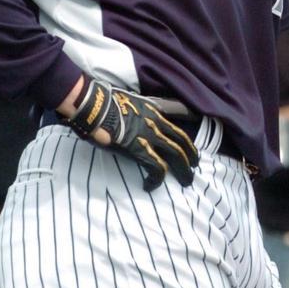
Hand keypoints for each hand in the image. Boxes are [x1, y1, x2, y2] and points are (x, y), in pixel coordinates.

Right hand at [66, 79, 198, 191]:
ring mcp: (149, 136)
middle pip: (181, 141)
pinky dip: (156, 179)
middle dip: (190, 156)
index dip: (187, 132)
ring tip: (186, 181)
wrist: (94, 106)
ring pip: (176, 155)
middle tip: (194, 167)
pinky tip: (149, 186)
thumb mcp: (126, 101)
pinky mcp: (140, 150)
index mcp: (152, 111)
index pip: (176, 120)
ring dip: (183, 169)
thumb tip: (127, 118)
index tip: (193, 142)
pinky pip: (156, 168)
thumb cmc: (103, 103)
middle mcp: (155, 123)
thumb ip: (134, 111)